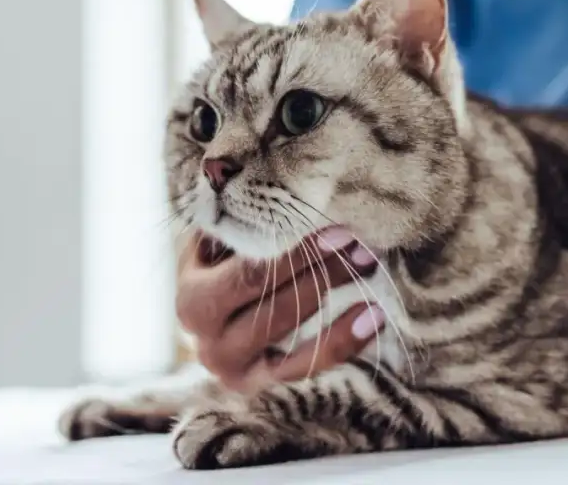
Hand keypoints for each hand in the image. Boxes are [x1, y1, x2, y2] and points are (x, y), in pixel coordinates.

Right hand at [176, 229, 381, 391]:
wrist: (209, 316)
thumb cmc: (220, 265)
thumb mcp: (216, 243)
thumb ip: (234, 222)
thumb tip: (255, 181)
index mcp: (192, 300)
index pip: (251, 274)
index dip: (297, 253)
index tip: (338, 230)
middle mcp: (208, 343)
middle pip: (274, 306)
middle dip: (323, 273)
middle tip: (361, 247)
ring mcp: (234, 370)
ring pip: (292, 338)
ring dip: (339, 304)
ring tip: (369, 272)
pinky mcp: (262, 387)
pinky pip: (308, 368)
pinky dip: (343, 341)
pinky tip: (374, 317)